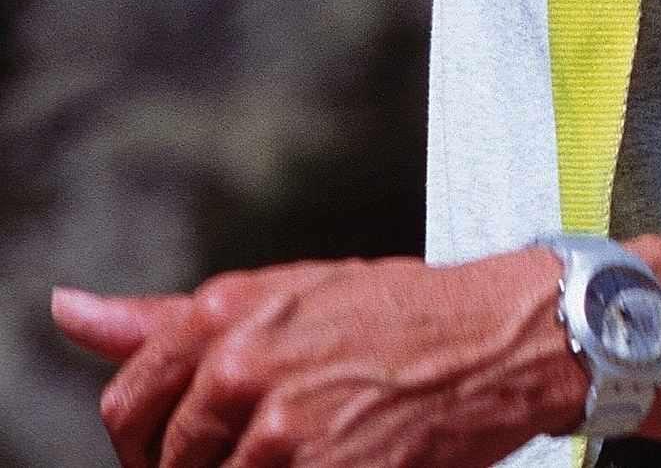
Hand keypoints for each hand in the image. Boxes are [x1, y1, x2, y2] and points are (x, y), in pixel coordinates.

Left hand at [54, 251, 583, 467]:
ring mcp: (279, 429)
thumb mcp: (288, 293)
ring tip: (309, 453)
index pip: (126, 407)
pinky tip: (338, 460)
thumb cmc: (406, 313)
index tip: (190, 445)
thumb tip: (68, 311)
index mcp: (225, 314)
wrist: (509, 335)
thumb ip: (168, 318)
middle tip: (265, 450)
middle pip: (161, 463)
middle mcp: (242, 366)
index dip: (152, 442)